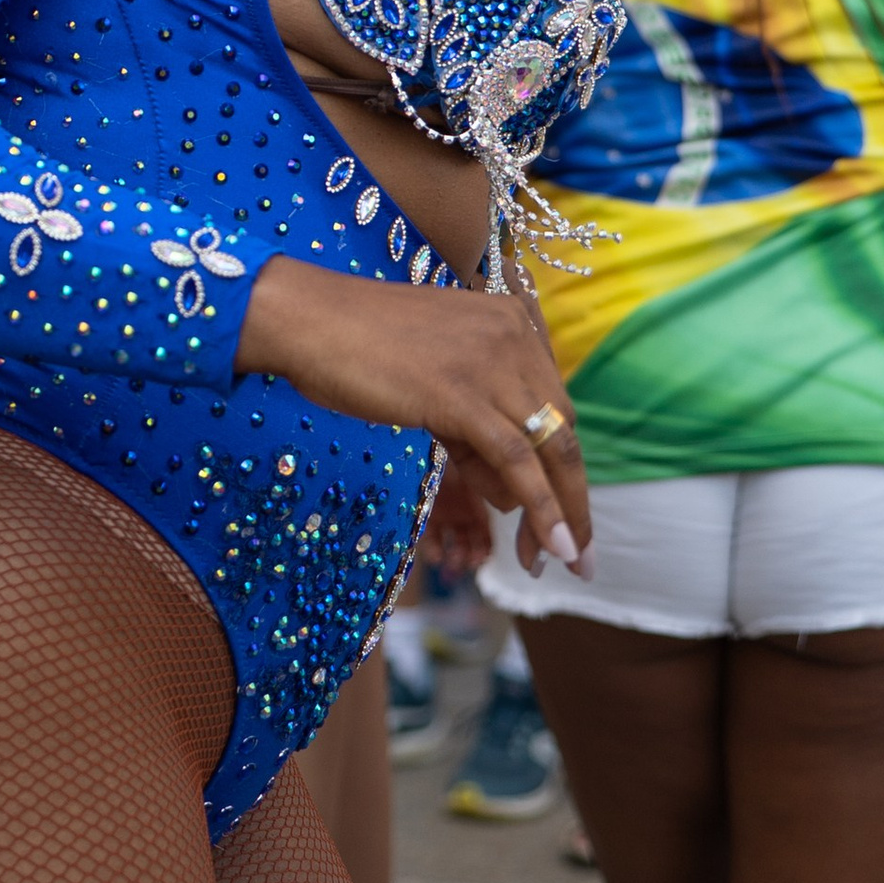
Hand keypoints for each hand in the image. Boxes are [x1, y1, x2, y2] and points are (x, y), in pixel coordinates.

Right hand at [235, 255, 590, 576]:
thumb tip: (512, 494)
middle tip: (574, 555)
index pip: (556, 406)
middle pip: (562, 430)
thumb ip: (478, 429)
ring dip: (562, 515)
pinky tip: (551, 546)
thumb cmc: (360, 350)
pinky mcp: (462, 393)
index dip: (565, 469)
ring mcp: (491, 360)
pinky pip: (516, 459)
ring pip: (549, 449)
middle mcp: (513, 333)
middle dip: (572, 499)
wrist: (309, 320)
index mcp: (511, 320)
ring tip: (558, 561)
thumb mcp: (438, 383)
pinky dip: (542, 507)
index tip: (567, 518)